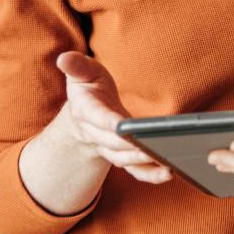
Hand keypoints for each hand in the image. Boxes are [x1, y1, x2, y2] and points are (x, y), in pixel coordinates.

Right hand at [50, 51, 169, 184]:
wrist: (86, 113)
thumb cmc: (89, 88)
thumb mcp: (83, 72)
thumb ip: (76, 65)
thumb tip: (63, 58)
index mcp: (85, 110)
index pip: (97, 118)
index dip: (109, 122)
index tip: (123, 125)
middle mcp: (94, 134)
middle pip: (112, 143)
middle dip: (131, 146)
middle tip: (154, 144)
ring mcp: (108, 148)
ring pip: (123, 159)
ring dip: (143, 162)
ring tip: (167, 162)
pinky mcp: (122, 155)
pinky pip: (134, 170)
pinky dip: (149, 175)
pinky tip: (169, 173)